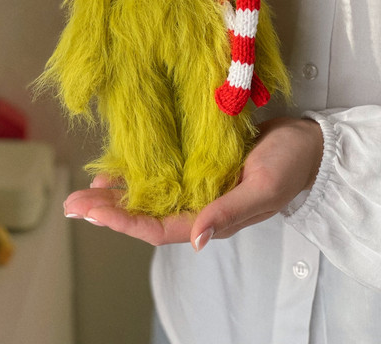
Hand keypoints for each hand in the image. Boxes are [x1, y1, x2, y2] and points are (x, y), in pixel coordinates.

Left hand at [63, 116, 323, 250]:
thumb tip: (198, 240)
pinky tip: (118, 164)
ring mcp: (197, 185)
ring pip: (148, 195)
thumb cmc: (289, 164)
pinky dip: (138, 170)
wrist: (309, 141)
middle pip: (144, 215)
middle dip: (107, 211)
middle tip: (71, 202)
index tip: (89, 212)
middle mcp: (198, 206)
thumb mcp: (263, 188)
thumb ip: (229, 213)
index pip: (157, 228)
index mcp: (212, 218)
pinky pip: (161, 172)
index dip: (122, 223)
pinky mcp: (197, 163)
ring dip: (117, 193)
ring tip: (85, 187)